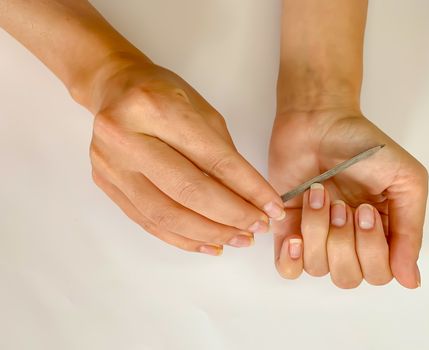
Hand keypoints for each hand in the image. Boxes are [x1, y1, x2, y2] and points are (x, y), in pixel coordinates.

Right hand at [90, 61, 285, 254]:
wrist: (114, 88)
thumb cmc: (164, 95)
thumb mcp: (202, 113)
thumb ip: (223, 156)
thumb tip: (249, 201)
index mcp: (156, 108)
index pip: (214, 159)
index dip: (249, 189)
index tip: (273, 207)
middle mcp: (126, 137)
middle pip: (188, 192)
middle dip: (231, 216)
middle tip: (257, 228)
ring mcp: (111, 164)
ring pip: (166, 215)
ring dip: (208, 233)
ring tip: (237, 239)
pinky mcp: (106, 184)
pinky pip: (148, 222)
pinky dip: (181, 238)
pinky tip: (207, 243)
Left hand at [268, 109, 427, 287]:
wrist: (319, 121)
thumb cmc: (362, 146)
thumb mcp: (405, 180)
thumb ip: (409, 230)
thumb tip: (410, 280)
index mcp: (378, 234)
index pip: (378, 273)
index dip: (371, 250)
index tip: (365, 209)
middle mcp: (347, 240)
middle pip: (348, 276)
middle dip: (343, 240)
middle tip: (342, 204)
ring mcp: (316, 236)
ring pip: (317, 268)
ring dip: (317, 231)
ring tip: (318, 196)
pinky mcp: (287, 228)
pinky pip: (287, 267)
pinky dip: (291, 258)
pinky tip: (294, 235)